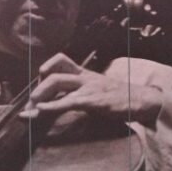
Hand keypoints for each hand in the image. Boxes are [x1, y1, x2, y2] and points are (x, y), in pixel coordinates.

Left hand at [27, 54, 163, 129]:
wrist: (141, 100)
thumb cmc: (119, 97)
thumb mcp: (98, 89)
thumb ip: (82, 91)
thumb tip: (65, 99)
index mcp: (85, 73)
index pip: (62, 60)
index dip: (47, 67)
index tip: (37, 81)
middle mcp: (84, 77)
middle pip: (54, 73)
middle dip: (38, 88)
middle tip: (29, 104)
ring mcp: (88, 87)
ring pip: (57, 82)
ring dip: (40, 95)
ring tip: (30, 107)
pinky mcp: (92, 101)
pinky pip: (68, 101)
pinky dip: (52, 105)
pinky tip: (41, 110)